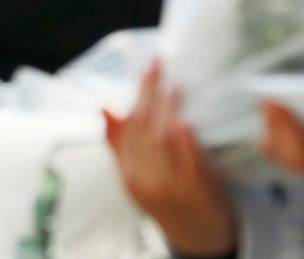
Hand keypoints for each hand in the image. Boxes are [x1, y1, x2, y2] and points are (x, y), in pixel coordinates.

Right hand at [106, 61, 236, 257]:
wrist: (199, 238)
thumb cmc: (168, 200)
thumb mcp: (136, 176)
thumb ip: (120, 142)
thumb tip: (104, 105)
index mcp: (129, 175)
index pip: (128, 127)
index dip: (136, 95)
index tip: (146, 69)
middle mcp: (146, 180)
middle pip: (144, 128)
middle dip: (150, 92)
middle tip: (159, 65)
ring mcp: (172, 186)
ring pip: (164, 139)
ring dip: (168, 107)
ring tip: (173, 82)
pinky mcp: (198, 190)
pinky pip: (189, 159)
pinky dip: (186, 137)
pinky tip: (186, 118)